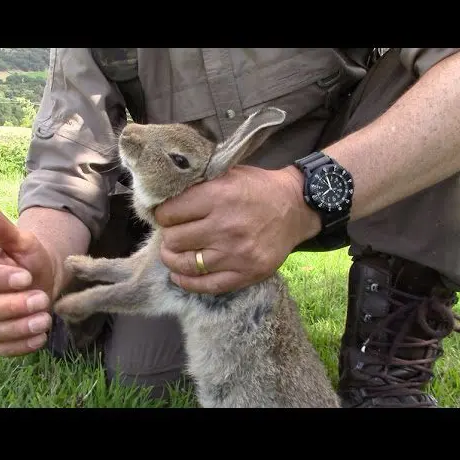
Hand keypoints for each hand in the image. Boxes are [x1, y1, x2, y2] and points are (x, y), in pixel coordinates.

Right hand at [0, 205, 56, 356]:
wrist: (42, 279)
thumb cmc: (29, 259)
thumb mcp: (22, 242)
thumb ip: (4, 231)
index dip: (0, 279)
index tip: (27, 277)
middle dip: (13, 306)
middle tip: (42, 299)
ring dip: (19, 328)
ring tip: (45, 319)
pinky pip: (0, 348)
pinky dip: (20, 346)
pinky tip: (40, 337)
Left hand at [155, 164, 320, 294]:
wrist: (296, 207)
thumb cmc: (258, 188)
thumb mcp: (228, 174)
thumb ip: (198, 185)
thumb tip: (163, 197)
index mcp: (219, 196)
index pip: (169, 212)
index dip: (162, 214)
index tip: (166, 215)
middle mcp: (225, 227)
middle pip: (174, 239)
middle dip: (169, 235)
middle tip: (173, 232)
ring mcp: (236, 254)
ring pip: (185, 264)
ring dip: (172, 259)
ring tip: (173, 252)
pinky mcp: (246, 274)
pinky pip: (206, 285)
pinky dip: (186, 282)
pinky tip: (179, 275)